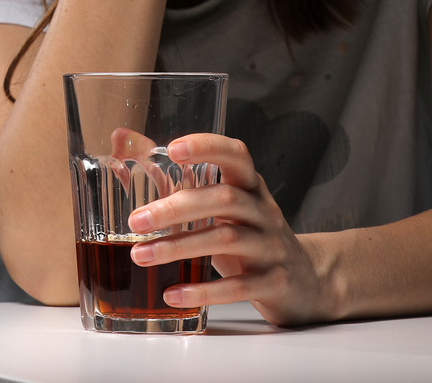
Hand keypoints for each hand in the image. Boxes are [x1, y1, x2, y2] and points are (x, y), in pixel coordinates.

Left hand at [127, 133, 328, 325]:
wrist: (307, 279)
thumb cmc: (251, 238)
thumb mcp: (225, 209)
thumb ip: (180, 181)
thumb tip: (124, 139)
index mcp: (251, 188)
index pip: (237, 155)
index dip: (208, 147)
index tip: (173, 149)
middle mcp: (264, 212)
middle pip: (224, 199)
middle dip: (176, 207)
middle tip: (135, 221)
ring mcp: (272, 247)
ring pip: (226, 239)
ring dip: (178, 247)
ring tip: (140, 255)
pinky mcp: (274, 282)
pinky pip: (238, 286)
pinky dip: (202, 290)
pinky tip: (171, 293)